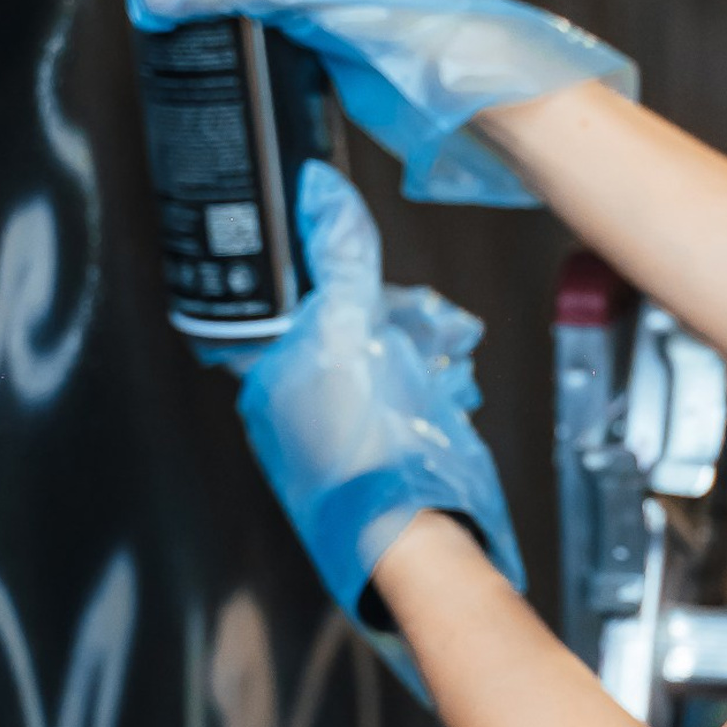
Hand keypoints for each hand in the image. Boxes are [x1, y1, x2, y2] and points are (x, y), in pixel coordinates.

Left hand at [233, 161, 523, 691]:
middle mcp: (297, 408)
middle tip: (437, 328)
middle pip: (357, 327)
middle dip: (407, 320)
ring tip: (451, 365)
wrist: (414, 537)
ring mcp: (343, 435)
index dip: (352, 285)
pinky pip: (411, 400)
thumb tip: (318, 188)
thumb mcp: (350, 330)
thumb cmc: (370, 451)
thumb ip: (339, 256)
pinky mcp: (385, 455)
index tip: (383, 288)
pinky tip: (454, 397)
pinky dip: (439, 390)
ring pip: (391, 361)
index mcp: (271, 377)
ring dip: (430, 352)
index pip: (305, 299)